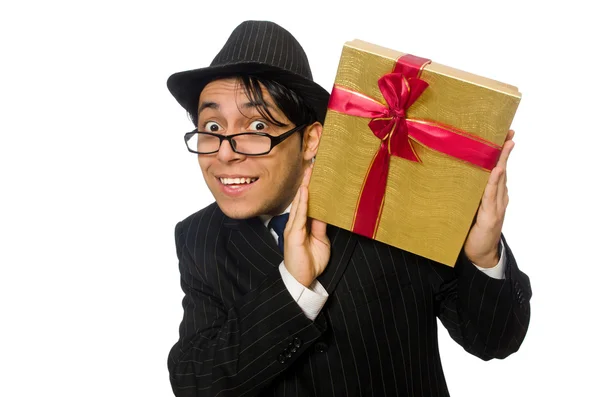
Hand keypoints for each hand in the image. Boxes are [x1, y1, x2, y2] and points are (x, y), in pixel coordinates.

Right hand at [283, 165, 330, 286]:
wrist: (302, 280)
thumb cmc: (310, 262)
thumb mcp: (321, 240)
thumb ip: (320, 226)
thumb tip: (325, 212)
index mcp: (302, 224)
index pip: (307, 202)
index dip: (310, 188)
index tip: (316, 174)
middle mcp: (296, 223)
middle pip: (302, 199)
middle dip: (307, 183)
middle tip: (313, 165)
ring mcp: (293, 228)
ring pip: (300, 203)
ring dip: (305, 188)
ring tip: (309, 172)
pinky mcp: (293, 235)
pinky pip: (299, 216)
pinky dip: (302, 202)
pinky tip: (305, 191)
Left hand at [464, 129, 514, 267]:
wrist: (479, 255)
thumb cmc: (472, 231)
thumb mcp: (468, 208)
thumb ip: (468, 194)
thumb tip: (454, 176)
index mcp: (493, 195)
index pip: (497, 169)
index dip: (501, 153)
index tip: (504, 135)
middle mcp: (498, 198)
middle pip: (502, 170)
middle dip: (505, 151)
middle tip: (509, 133)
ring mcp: (496, 207)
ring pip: (499, 180)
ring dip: (502, 161)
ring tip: (505, 144)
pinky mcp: (490, 217)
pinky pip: (491, 196)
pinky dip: (495, 182)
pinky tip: (497, 170)